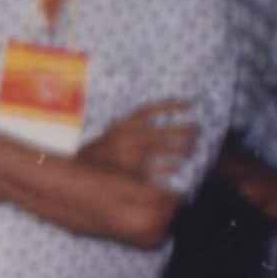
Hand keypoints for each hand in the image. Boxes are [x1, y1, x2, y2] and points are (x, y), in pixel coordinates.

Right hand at [77, 98, 201, 184]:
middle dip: (184, 130)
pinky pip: (155, 170)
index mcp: (122, 125)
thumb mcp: (112, 133)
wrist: (79, 173)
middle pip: (162, 130)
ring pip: (163, 149)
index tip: (190, 103)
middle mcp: (127, 137)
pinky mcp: (131, 173)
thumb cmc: (101, 152)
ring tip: (191, 149)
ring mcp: (129, 155)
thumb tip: (158, 120)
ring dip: (181, 149)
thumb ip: (132, 125)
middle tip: (198, 130)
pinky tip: (178, 168)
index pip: (149, 111)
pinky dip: (168, 169)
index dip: (170, 105)